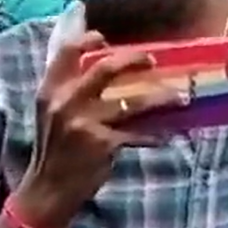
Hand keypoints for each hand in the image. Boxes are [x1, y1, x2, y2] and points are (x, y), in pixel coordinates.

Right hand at [14, 33, 183, 227]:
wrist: (48, 189)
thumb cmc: (56, 149)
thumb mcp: (53, 114)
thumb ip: (71, 90)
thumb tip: (106, 67)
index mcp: (50, 91)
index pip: (67, 51)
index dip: (89, 39)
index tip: (107, 38)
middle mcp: (65, 102)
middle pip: (106, 67)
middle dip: (134, 59)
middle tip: (152, 60)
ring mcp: (84, 122)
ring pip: (132, 101)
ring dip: (160, 98)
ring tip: (179, 97)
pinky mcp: (103, 143)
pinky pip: (138, 134)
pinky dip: (155, 134)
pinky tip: (166, 135)